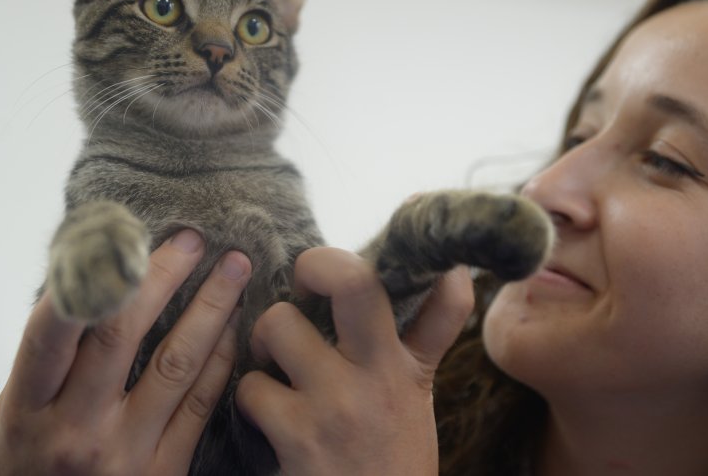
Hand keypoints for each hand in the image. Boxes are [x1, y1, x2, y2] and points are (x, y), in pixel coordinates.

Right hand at [0, 231, 250, 474]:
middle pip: (122, 335)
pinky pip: (200, 403)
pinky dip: (221, 357)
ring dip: (211, 308)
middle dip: (162, 277)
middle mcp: (75, 429)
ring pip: (176, 364)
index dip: (89, 279)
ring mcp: (125, 451)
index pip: (54, 331)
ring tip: (235, 268)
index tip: (122, 235)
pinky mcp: (165, 471)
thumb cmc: (30, 469)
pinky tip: (235, 324)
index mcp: (28, 410)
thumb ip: (45, 362)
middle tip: (194, 238)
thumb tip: (88, 286)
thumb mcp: (12, 419)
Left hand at [235, 247, 474, 475]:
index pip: (437, 297)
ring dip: (267, 340)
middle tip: (303, 282)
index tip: (359, 256)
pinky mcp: (296, 438)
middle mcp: (378, 376)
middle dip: (315, 265)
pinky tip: (268, 408)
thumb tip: (455, 269)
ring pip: (279, 325)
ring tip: (276, 357)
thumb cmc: (393, 451)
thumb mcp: (419, 391)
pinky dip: (253, 394)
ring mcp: (335, 406)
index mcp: (407, 362)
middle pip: (350, 283)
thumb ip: (431, 331)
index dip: (408, 258)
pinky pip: (252, 387)